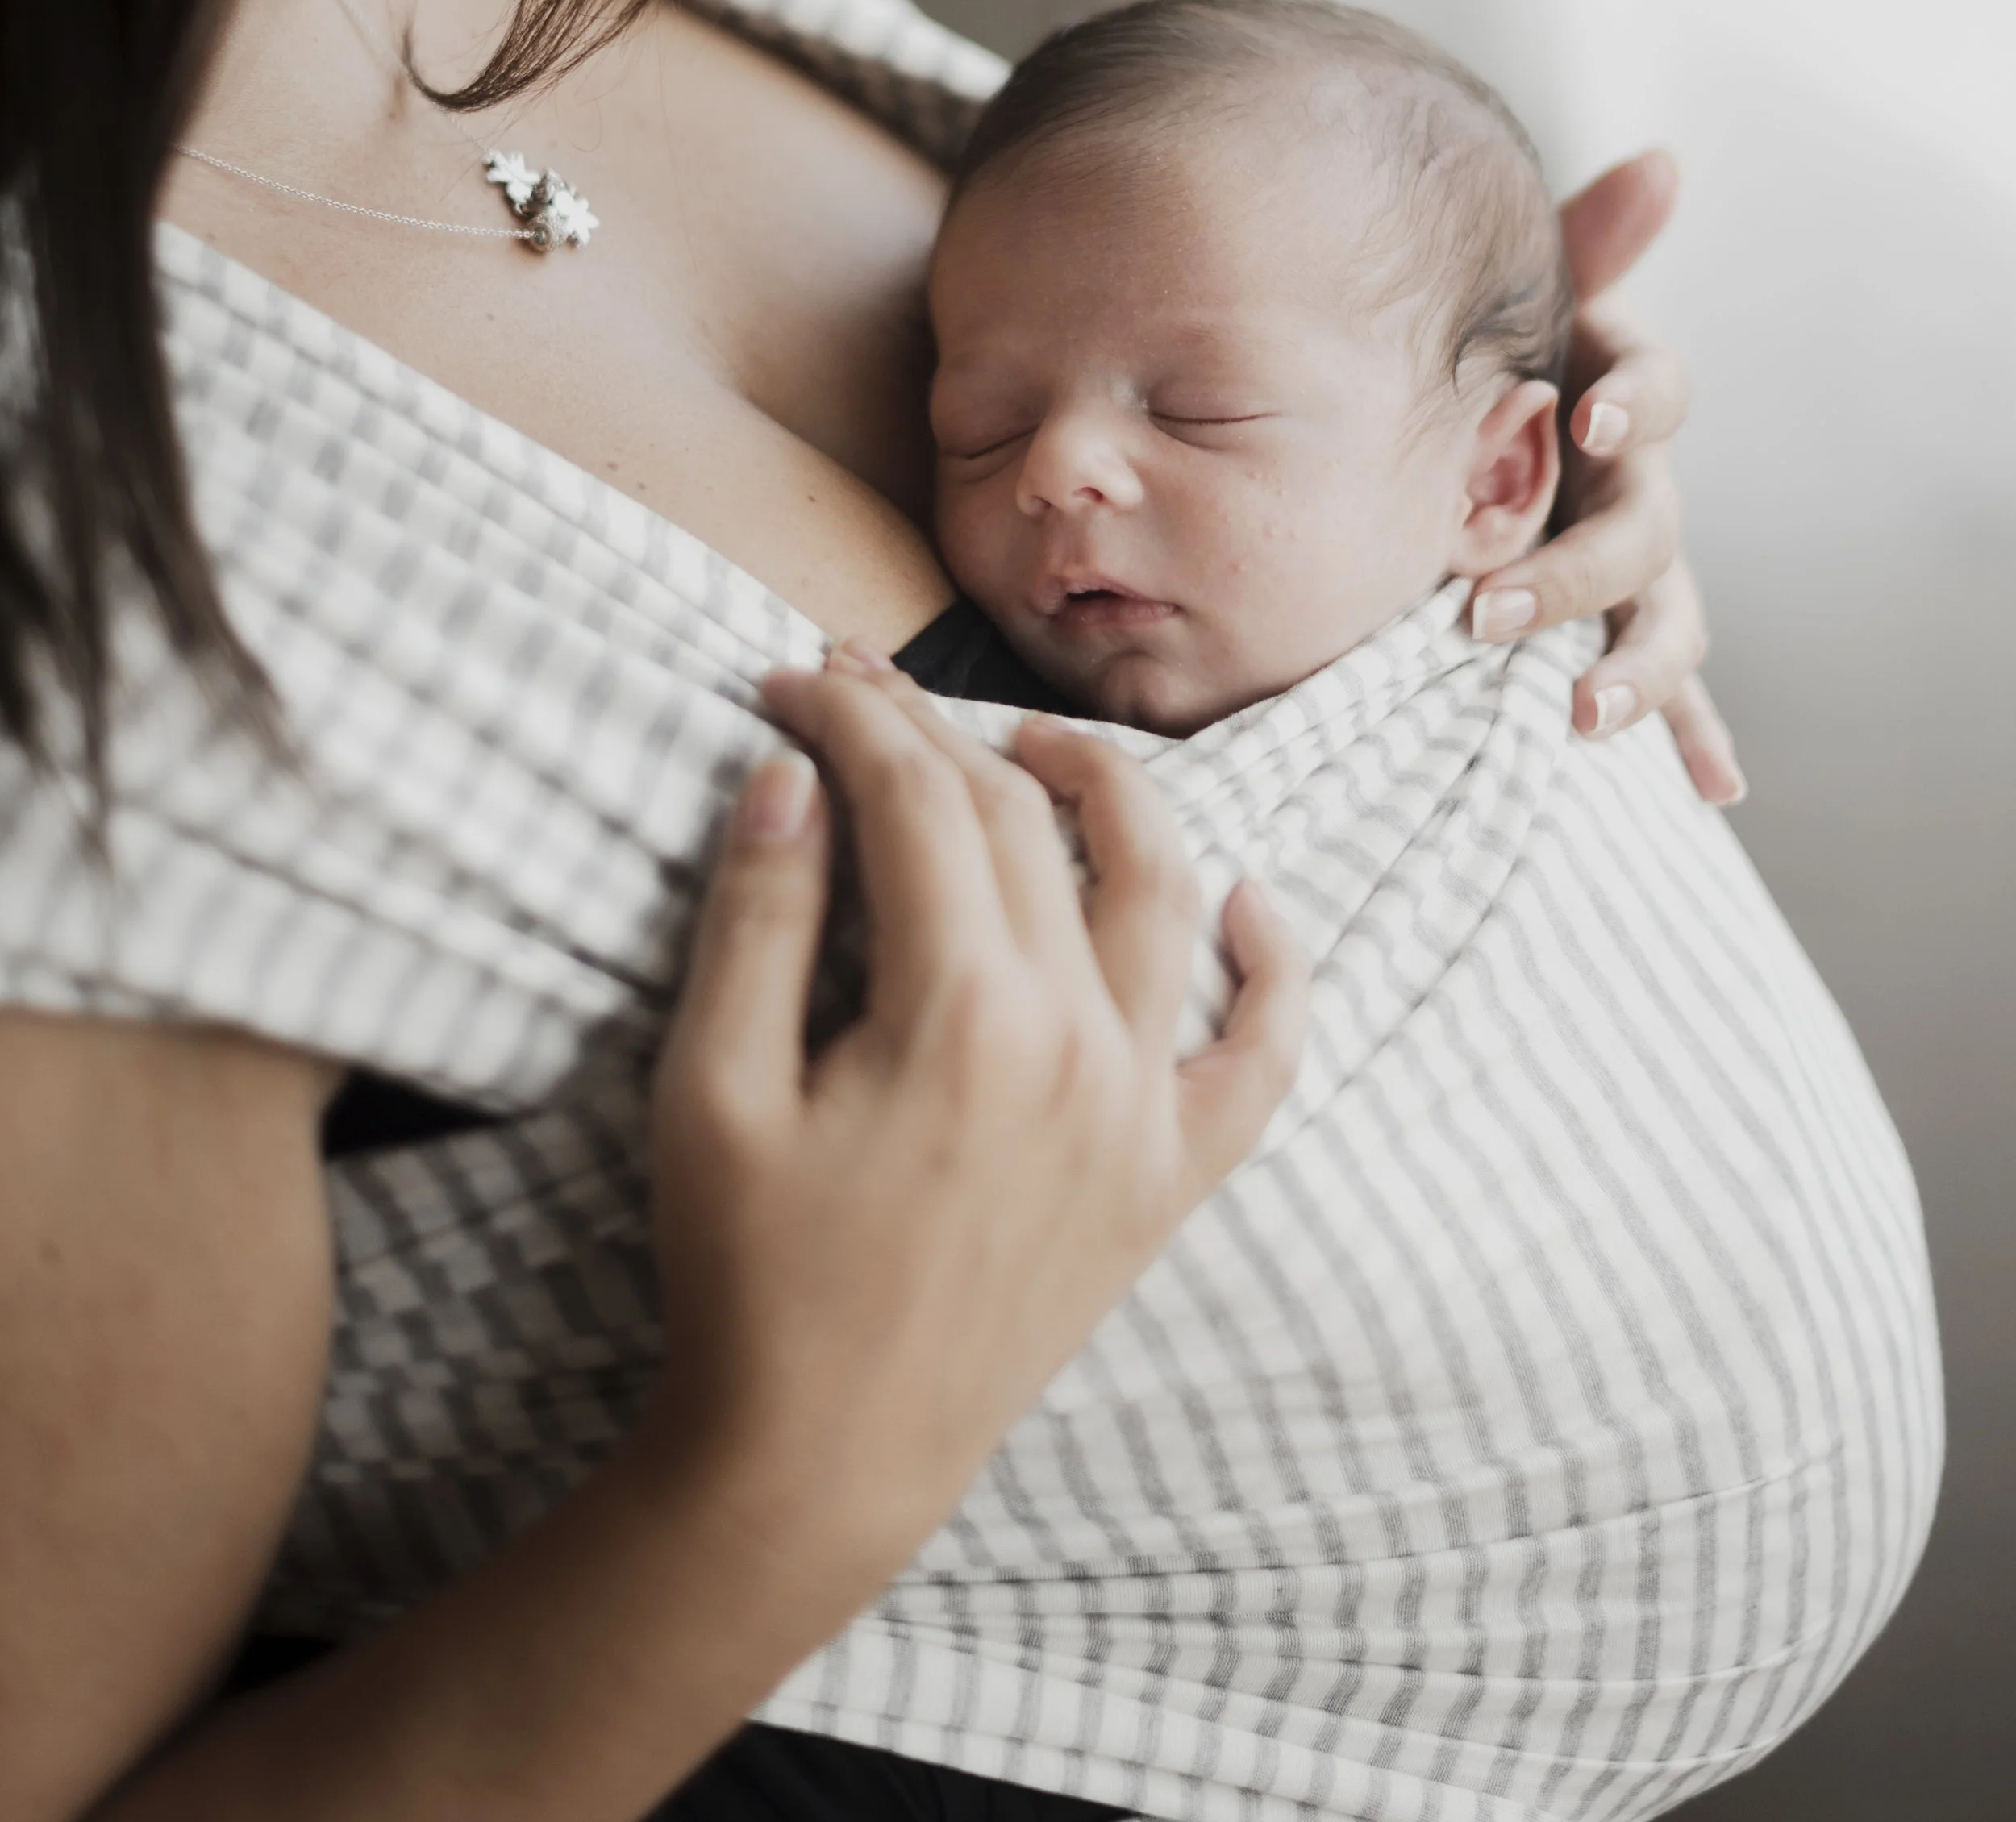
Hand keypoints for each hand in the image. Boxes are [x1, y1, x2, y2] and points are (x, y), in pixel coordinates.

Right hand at [643, 649, 1307, 1585]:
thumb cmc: (748, 1280)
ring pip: (1159, 894)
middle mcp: (1076, 1042)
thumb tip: (790, 771)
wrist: (822, 1464)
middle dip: (935, 733)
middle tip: (862, 691)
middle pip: (1021, 825)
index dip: (851, 719)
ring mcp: (1137, 1111)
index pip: (916, 798)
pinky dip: (1271, 970)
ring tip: (1039, 747)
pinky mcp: (1166, 1180)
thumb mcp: (713, 1091)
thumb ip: (760, 916)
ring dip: (1110, 794)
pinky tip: (1249, 899)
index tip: (792, 684)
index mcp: (959, 1012)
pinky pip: (1261, 1060)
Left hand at [1471, 150, 1744, 806]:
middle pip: (1645, 528)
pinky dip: (1692, 736)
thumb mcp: (1528, 305)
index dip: (1634, 402)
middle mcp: (1642, 484)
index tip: (1589, 419)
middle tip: (1487, 611)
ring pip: (1665, 620)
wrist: (1468, 440)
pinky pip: (1677, 691)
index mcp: (1619, 398)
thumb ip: (1585, 243)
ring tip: (1579, 713)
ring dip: (1632, 669)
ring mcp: (1641, 568)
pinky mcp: (1627, 631)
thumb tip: (1666, 161)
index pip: (1658, 392)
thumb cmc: (1500, 364)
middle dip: (1577, 572)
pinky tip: (1710, 790)